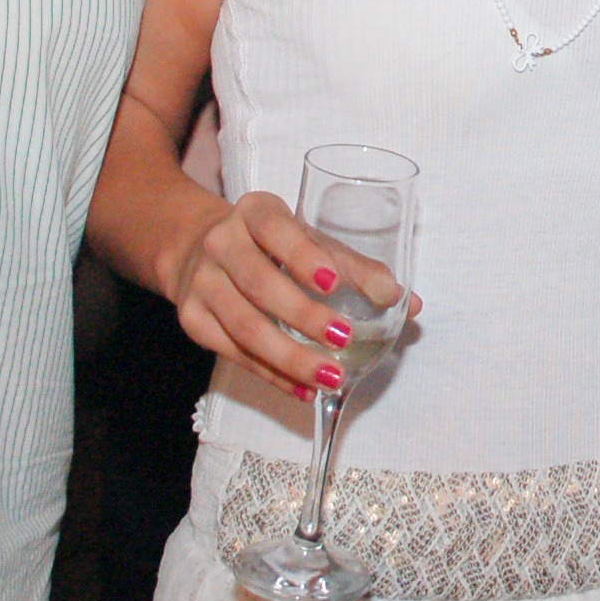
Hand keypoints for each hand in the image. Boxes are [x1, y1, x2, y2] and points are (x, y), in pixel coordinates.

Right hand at [158, 187, 410, 400]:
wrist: (200, 250)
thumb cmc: (272, 246)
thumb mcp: (311, 243)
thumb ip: (357, 270)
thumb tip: (406, 303)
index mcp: (255, 212)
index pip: (276, 229)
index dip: (303, 257)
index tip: (334, 284)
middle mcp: (221, 242)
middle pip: (259, 283)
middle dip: (303, 315)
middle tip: (344, 338)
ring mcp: (201, 282)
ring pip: (244, 326)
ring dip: (290, 357)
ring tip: (331, 376)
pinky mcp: (193, 319)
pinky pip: (234, 354)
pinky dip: (272, 375)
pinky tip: (305, 389)